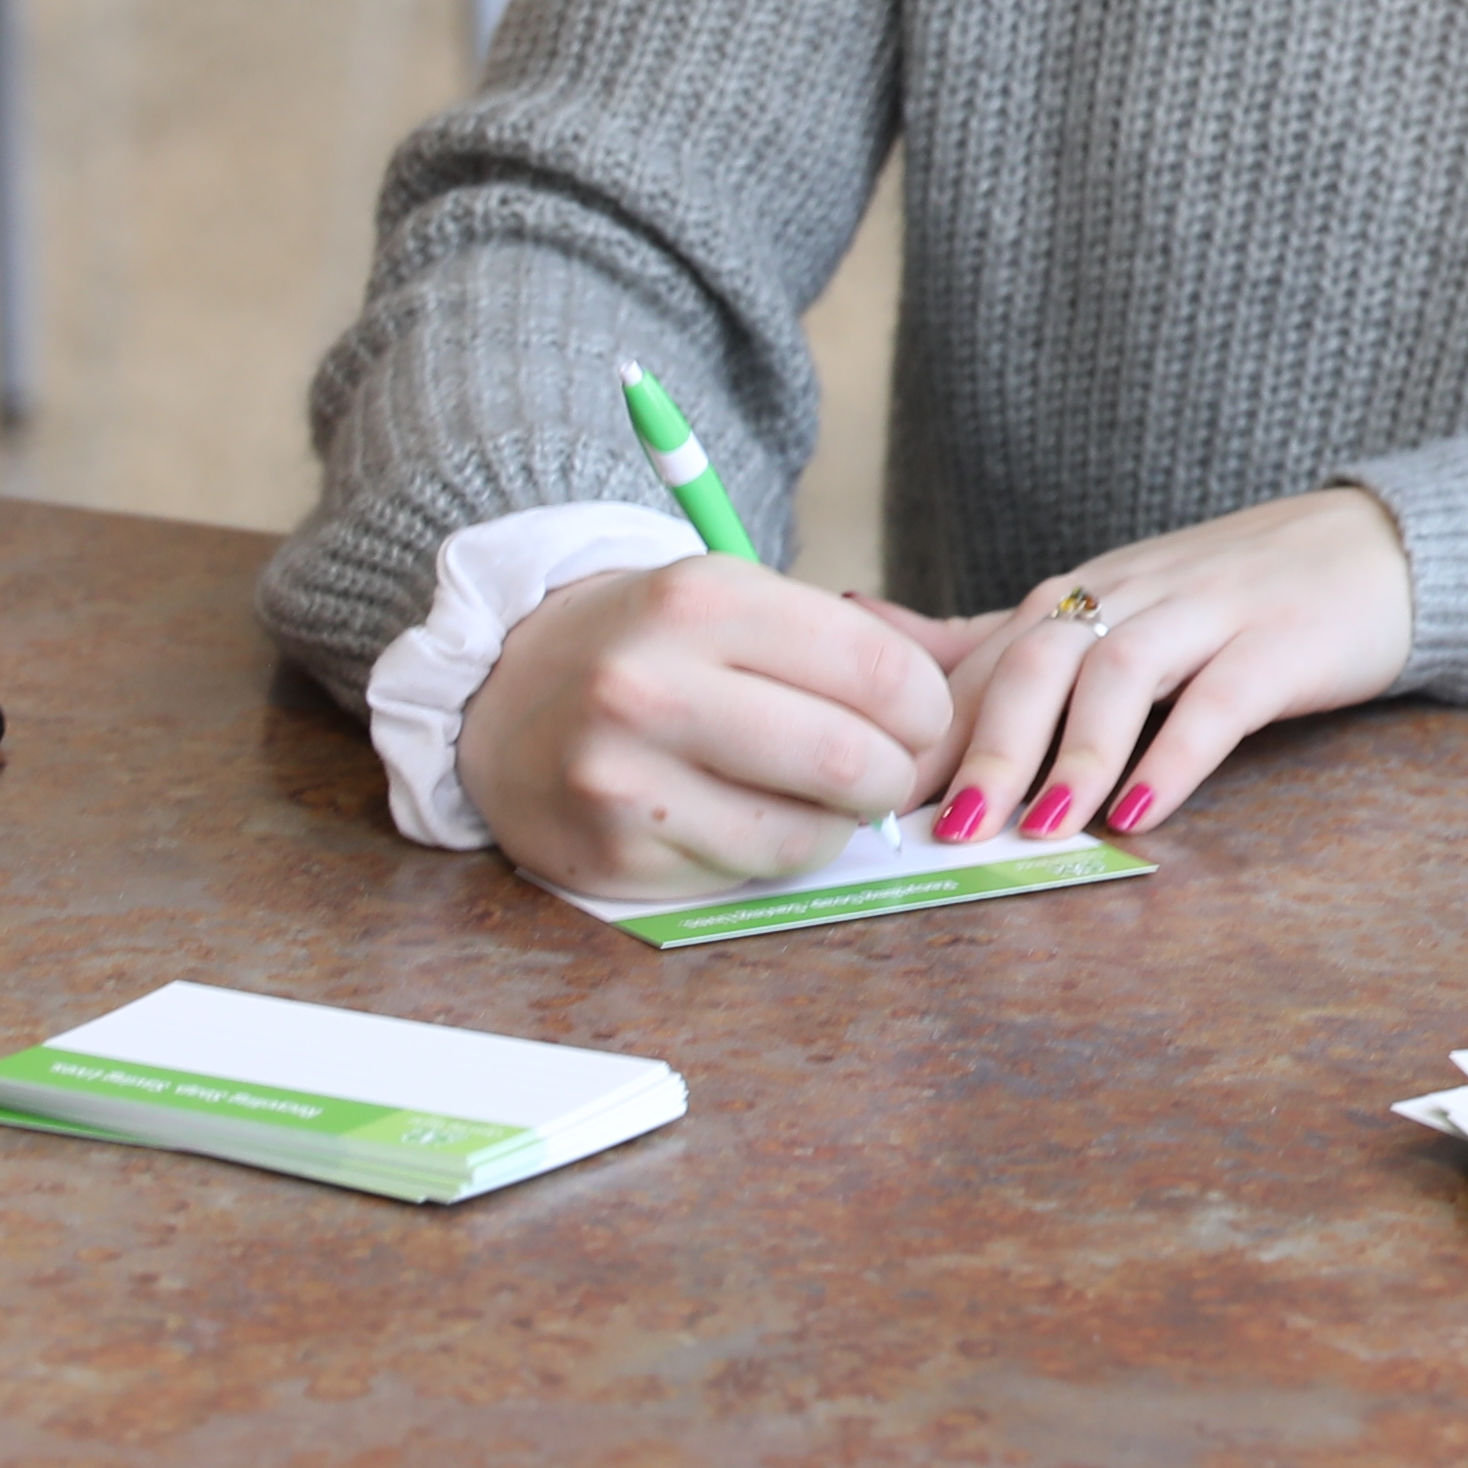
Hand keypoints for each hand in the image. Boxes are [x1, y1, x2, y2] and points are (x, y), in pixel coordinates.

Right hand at [462, 556, 958, 897]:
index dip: (925, 707)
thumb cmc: (654, 644)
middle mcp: (652, 684)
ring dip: (838, 821)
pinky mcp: (611, 851)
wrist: (504, 693)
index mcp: (703, 597)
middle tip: (885, 768)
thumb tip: (963, 702)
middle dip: (895, 775)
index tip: (919, 716)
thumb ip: (842, 641)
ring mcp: (623, 774)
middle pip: (849, 758)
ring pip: (806, 831)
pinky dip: (775, 851)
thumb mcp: (734, 600)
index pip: (875, 670)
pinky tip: (747, 814)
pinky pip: (747, 871)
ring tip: (816, 791)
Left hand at [923, 482, 1414, 841]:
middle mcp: (1134, 594)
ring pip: (1122, 672)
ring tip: (1041, 829)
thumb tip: (864, 625)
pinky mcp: (1283, 645)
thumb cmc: (1229, 595)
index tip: (876, 804)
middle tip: (948, 831)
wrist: (1378, 548)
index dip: (928, 732)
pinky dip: (1178, 755)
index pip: (985, 661)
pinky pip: (1222, 700)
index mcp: (1084, 594)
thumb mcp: (1104, 606)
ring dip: (1076, 753)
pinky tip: (1145, 813)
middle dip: (989, 746)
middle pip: (1041, 660)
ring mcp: (1211, 614)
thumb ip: (993, 634)